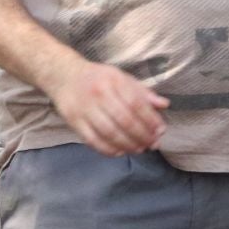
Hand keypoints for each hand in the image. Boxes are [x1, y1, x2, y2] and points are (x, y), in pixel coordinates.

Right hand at [50, 60, 168, 155]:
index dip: (150, 119)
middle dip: (142, 135)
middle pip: (124, 120)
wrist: (64, 76)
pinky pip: (93, 140)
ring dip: (128, 145)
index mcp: (113, 81)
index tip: (161, 130)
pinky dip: (108, 149)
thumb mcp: (122, 78)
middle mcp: (98, 94)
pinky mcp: (73, 122)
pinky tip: (120, 152)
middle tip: (152, 144)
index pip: (136, 103)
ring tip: (139, 149)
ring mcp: (84, 109)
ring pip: (109, 132)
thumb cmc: (99, 78)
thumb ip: (143, 92)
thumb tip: (164, 105)